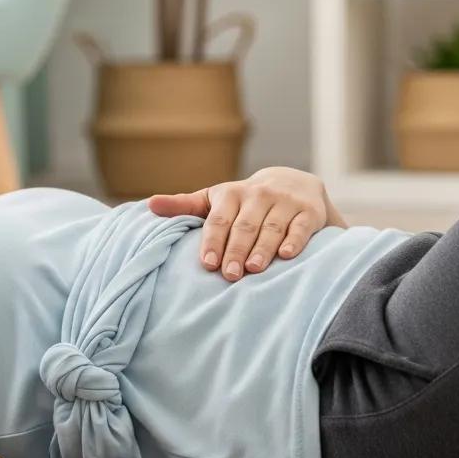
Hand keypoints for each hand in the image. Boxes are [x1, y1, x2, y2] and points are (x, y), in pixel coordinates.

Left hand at [147, 167, 345, 280]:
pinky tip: (287, 255)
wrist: (294, 183)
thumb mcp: (215, 199)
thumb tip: (149, 205)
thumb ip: (184, 206)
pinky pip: (301, 227)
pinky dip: (294, 240)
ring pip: (272, 226)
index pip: (219, 219)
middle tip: (230, 275)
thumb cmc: (245, 201)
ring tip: (255, 269)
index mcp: (232, 193)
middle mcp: (259, 195)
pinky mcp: (309, 211)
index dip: (213, 241)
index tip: (207, 263)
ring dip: (263, 248)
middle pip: (245, 225)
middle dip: (236, 250)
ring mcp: (285, 202)